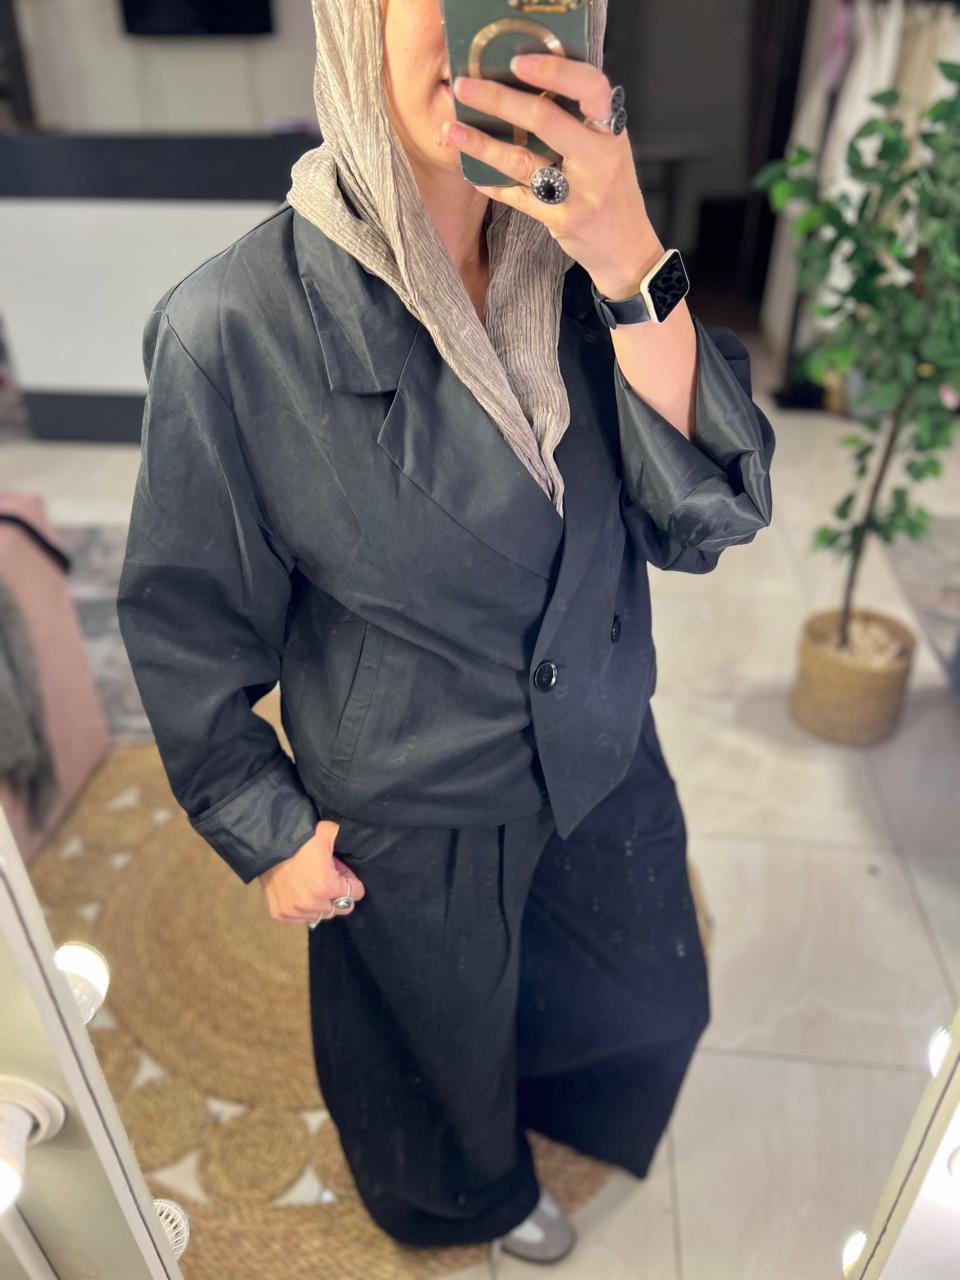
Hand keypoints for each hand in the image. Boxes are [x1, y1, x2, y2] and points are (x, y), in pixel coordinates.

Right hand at [257, 818, 365, 923]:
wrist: (266, 846)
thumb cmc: (299, 840)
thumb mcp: (326, 833)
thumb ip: (344, 838)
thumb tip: (353, 838)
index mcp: (326, 886)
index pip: (356, 894)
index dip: (351, 881)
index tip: (341, 873)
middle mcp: (311, 903)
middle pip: (341, 907)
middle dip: (338, 894)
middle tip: (328, 878)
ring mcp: (295, 911)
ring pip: (322, 915)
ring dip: (321, 903)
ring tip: (312, 884)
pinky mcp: (281, 914)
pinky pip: (302, 919)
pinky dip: (304, 909)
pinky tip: (300, 893)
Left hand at [445, 53, 662, 297]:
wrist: (628, 249)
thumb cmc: (612, 192)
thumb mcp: (608, 150)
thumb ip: (581, 122)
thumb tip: (532, 87)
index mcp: (612, 132)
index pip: (590, 87)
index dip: (554, 71)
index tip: (518, 61)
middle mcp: (599, 159)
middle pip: (545, 120)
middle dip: (499, 100)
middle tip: (464, 87)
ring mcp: (581, 192)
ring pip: (523, 161)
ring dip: (483, 144)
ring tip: (452, 131)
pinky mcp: (563, 220)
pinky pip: (519, 198)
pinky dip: (493, 184)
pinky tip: (473, 172)